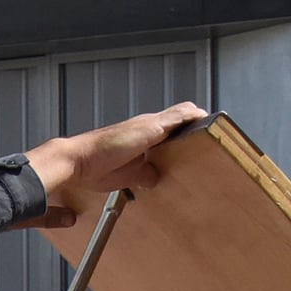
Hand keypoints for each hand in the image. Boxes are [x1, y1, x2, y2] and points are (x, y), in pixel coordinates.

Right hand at [22, 101, 203, 219]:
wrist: (77, 160)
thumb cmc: (93, 167)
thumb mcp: (125, 175)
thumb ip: (142, 174)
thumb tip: (153, 177)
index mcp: (138, 135)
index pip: (167, 126)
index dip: (182, 129)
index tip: (195, 137)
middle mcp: (145, 125)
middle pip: (179, 116)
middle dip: (194, 123)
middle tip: (209, 131)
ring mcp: (149, 124)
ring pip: (183, 113)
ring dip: (197, 119)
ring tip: (212, 126)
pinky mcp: (152, 127)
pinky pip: (182, 116)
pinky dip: (195, 117)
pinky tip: (206, 121)